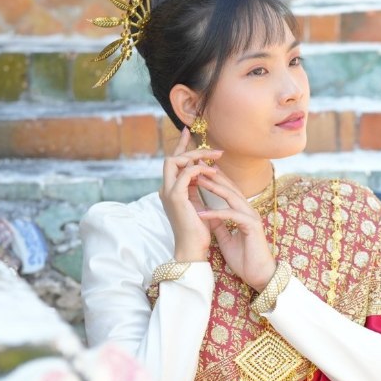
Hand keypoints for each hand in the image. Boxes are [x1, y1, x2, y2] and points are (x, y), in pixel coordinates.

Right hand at [160, 126, 222, 262]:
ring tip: (215, 158)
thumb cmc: (198, 230)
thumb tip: (207, 171)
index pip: (174, 163)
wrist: (192, 249)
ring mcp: (168, 192)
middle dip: (191, 148)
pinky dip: (199, 169)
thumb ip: (197, 187)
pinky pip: (186, 173)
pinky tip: (213, 171)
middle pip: (172, 158)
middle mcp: (166, 189)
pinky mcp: (175, 197)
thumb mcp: (198, 204)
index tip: (188, 131)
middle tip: (213, 150)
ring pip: (176, 161)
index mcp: (171, 190)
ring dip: (197, 156)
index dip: (181, 146)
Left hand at [194, 174, 277, 289]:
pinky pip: (231, 216)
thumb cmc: (244, 259)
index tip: (198, 172)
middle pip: (230, 188)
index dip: (214, 180)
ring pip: (232, 197)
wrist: (258, 275)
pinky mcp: (252, 227)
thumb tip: (206, 214)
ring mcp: (251, 217)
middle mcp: (249, 211)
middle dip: (214, 176)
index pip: (228, 191)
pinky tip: (201, 213)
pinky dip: (215, 214)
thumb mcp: (226, 238)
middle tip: (198, 165)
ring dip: (214, 187)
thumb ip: (219, 225)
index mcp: (243, 212)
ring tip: (198, 180)